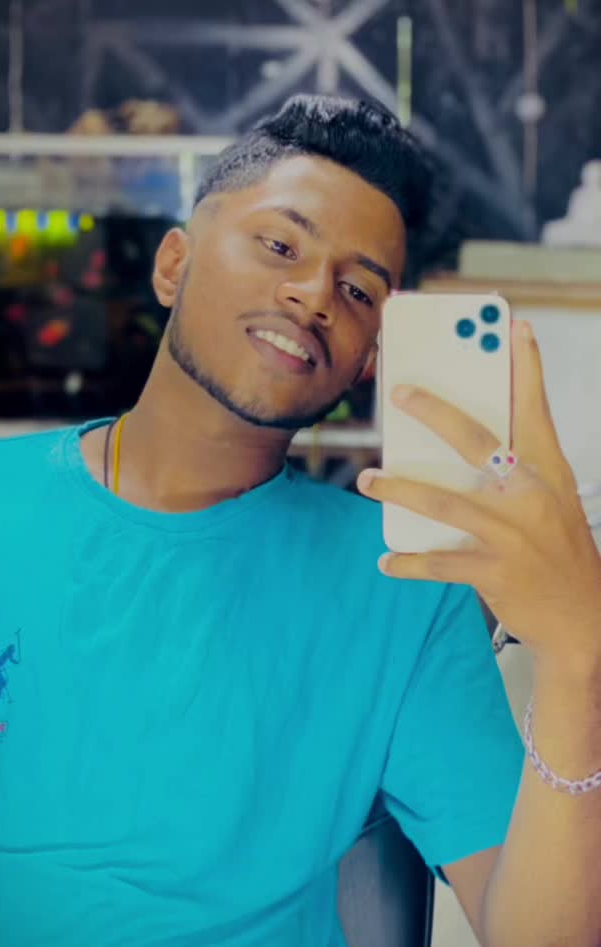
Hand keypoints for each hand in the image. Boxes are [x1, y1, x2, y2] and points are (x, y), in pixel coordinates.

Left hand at [357, 321, 600, 663]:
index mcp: (549, 472)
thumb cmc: (558, 552)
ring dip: (399, 489)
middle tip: (399, 393)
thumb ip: (517, 469)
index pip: (537, 410)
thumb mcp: (553, 501)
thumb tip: (466, 444)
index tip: (514, 324)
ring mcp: (513, 534)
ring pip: (444, 501)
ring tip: (366, 480)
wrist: (584, 621)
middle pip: (477, 442)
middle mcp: (532, 496)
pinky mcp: (496, 572)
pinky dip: (409, 562)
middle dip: (436, 412)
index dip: (527, 366)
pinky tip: (386, 561)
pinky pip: (440, 562)